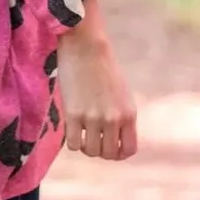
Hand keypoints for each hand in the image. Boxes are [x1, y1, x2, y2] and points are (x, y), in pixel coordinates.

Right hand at [56, 0, 136, 160]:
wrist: (85, 46)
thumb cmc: (101, 66)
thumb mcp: (121, 93)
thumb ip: (120, 115)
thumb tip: (111, 137)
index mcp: (129, 113)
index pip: (128, 150)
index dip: (117, 152)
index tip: (107, 144)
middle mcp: (114, 119)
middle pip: (108, 154)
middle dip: (100, 150)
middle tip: (91, 138)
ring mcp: (93, 118)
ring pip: (90, 151)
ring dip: (85, 146)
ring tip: (80, 132)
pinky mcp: (73, 114)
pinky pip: (73, 144)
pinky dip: (72, 140)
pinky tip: (71, 127)